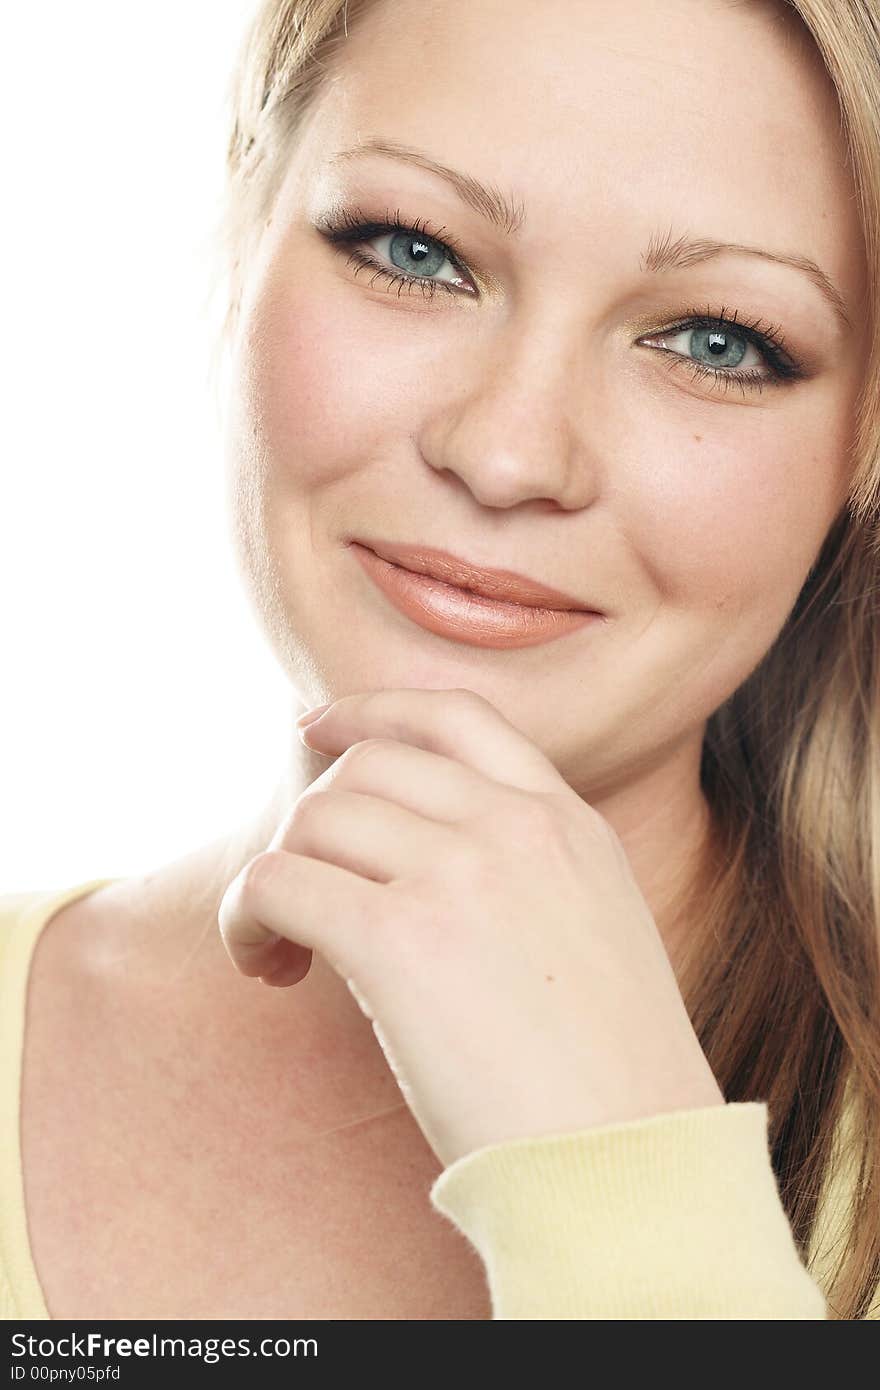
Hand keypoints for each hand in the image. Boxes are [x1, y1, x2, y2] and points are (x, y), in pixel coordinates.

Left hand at [218, 688, 723, 1166]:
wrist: (631, 1163)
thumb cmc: (609, 1080)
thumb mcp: (594, 931)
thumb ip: (522, 873)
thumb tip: (410, 863)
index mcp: (568, 822)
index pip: (454, 716)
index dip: (371, 711)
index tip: (318, 730)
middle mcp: (516, 827)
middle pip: (365, 766)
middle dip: (314, 821)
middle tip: (303, 901)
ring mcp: (461, 874)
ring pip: (312, 817)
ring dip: (273, 875)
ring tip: (280, 950)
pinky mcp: (400, 939)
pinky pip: (277, 882)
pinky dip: (247, 918)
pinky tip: (268, 968)